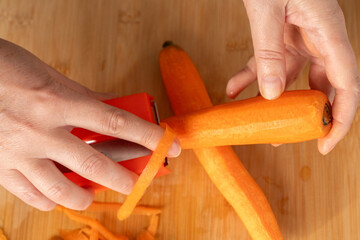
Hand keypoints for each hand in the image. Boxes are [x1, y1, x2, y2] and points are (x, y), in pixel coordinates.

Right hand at [0, 39, 180, 210]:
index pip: (117, 123)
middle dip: (124, 178)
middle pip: (96, 163)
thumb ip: (87, 96)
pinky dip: (49, 201)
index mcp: (61, 102)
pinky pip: (30, 195)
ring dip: (85, 196)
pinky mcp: (1, 165)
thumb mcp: (54, 77)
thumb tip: (117, 105)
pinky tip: (58, 197)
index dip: (149, 136)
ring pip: (61, 189)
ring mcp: (20, 151)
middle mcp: (43, 129)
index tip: (169, 146)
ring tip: (93, 193)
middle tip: (135, 182)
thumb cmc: (11, 69)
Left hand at [226, 0, 359, 153]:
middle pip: (322, 85)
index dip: (339, 118)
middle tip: (284, 136)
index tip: (324, 143)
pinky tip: (234, 88)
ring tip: (257, 118)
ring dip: (274, 99)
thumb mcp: (268, 10)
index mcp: (328, 31)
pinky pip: (269, 62)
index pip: (346, 84)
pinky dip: (251, 76)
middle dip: (303, 114)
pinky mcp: (282, 34)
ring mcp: (301, 37)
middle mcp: (320, 37)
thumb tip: (271, 94)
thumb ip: (269, 51)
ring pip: (293, 78)